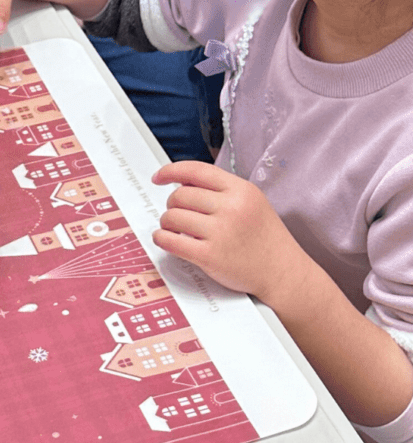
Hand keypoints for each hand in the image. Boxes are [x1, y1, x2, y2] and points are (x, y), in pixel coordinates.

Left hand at [151, 161, 308, 303]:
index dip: (171, 171)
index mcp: (241, 190)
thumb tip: (183, 183)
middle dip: (172, 204)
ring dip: (166, 222)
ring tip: (173, 228)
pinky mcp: (211, 256)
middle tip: (176, 212)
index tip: (159, 177)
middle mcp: (231, 208)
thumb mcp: (251, 201)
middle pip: (180, 195)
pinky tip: (164, 238)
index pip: (196, 170)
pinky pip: (173, 242)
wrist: (282, 272)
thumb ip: (221, 191)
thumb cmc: (265, 238)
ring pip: (173, 217)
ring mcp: (221, 232)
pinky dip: (162, 239)